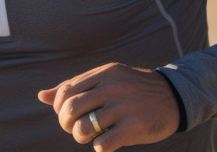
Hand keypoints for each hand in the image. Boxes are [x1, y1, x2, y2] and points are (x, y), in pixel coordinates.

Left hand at [38, 62, 179, 151]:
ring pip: (83, 128)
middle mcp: (113, 86)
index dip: (60, 108)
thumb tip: (41, 96)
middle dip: (66, 124)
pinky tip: (108, 142)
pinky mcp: (134, 127)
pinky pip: (102, 144)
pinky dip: (99, 148)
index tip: (71, 115)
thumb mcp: (107, 79)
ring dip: (82, 138)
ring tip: (92, 136)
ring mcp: (124, 107)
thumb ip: (76, 86)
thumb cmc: (133, 90)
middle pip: (70, 109)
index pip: (65, 92)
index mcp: (105, 73)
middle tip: (76, 128)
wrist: (174, 97)